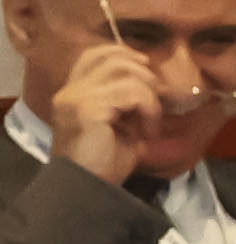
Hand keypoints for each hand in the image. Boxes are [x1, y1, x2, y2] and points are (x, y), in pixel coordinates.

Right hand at [50, 35, 184, 189]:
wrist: (88, 189)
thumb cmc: (103, 162)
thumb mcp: (119, 125)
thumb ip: (128, 101)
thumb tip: (157, 84)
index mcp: (73, 92)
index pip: (96, 54)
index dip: (126, 56)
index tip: (149, 78)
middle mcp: (70, 91)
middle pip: (114, 57)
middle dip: (145, 76)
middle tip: (155, 103)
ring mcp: (77, 98)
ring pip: (127, 71)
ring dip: (149, 95)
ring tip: (149, 122)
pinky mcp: (89, 109)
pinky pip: (133, 92)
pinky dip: (149, 110)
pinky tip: (146, 133)